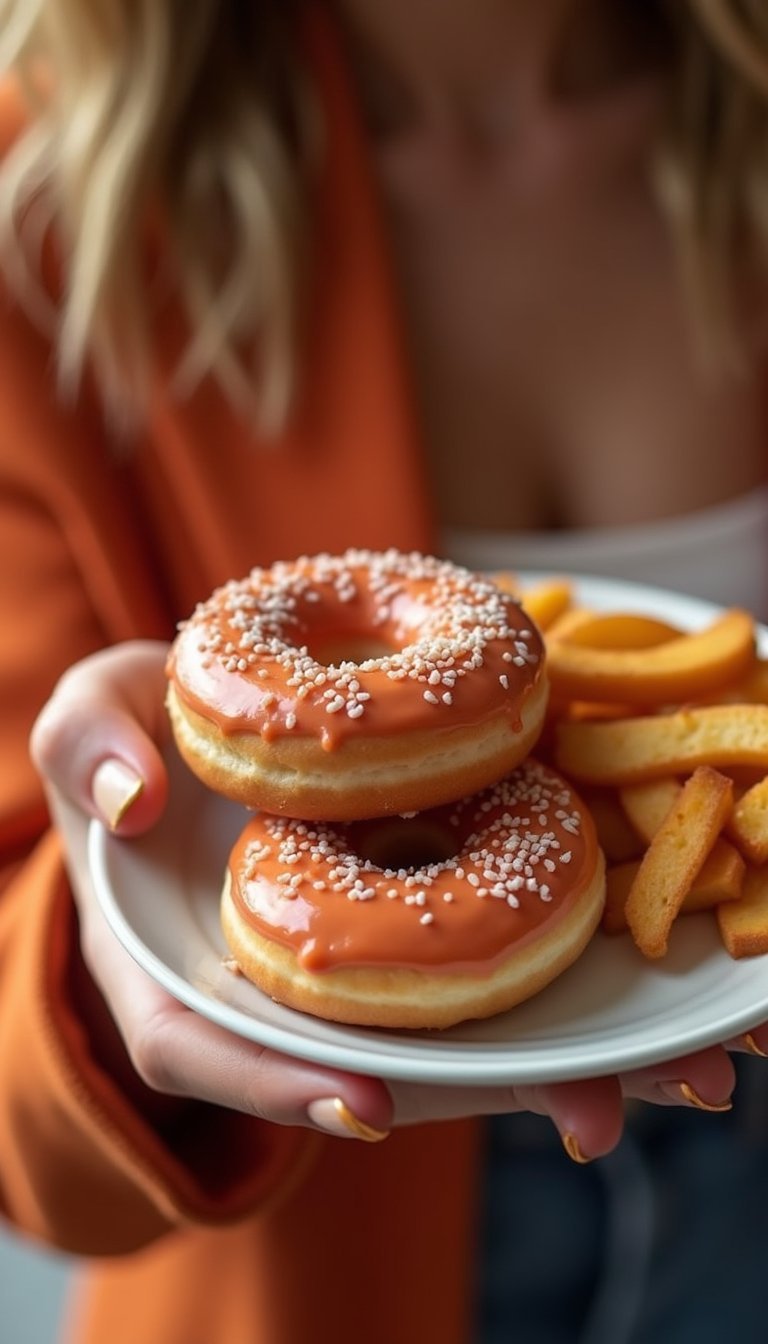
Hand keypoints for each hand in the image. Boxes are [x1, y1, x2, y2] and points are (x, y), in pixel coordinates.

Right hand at [30, 640, 762, 1155]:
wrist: (206, 725)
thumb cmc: (137, 735)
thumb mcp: (88, 716)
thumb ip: (89, 745)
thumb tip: (130, 803)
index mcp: (185, 970)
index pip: (215, 1049)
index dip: (282, 1083)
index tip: (362, 1100)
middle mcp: (290, 991)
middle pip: (381, 1065)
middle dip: (496, 1092)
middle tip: (601, 1114)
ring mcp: (369, 962)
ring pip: (469, 1029)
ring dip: (585, 1057)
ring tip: (698, 1070)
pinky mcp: (433, 913)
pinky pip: (506, 952)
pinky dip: (589, 976)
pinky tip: (679, 982)